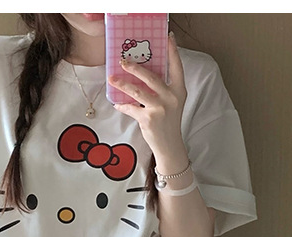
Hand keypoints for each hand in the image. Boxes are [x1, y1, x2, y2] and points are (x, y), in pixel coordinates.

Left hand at [109, 31, 186, 164]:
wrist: (169, 145)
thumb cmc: (169, 122)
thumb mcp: (172, 102)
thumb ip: (163, 89)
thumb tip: (143, 75)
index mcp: (179, 90)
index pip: (177, 66)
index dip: (172, 51)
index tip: (168, 36)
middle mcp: (171, 97)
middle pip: (151, 76)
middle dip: (135, 67)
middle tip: (122, 61)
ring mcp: (159, 108)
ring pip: (137, 91)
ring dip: (122, 84)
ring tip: (112, 78)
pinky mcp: (148, 119)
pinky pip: (131, 108)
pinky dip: (123, 106)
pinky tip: (117, 104)